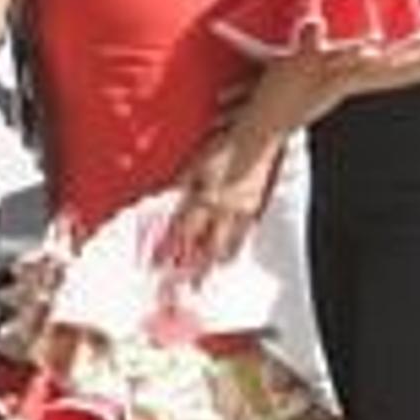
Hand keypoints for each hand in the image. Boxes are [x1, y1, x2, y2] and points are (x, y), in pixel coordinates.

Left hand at [158, 136, 275, 283]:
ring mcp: (244, 208)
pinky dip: (241, 240)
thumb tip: (166, 195)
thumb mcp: (195, 162)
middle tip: (193, 284)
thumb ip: (181, 182)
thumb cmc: (227, 143)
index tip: (159, 263)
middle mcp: (225, 209)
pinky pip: (247, 229)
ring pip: (231, 241)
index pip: (183, 230)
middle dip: (199, 266)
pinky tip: (238, 244)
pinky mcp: (258, 203)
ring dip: (221, 257)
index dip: (169, 248)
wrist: (260, 135)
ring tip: (217, 268)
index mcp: (206, 199)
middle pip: (208, 245)